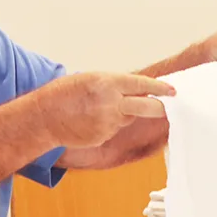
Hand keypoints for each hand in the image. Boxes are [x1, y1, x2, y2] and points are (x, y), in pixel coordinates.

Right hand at [35, 72, 175, 147]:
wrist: (43, 118)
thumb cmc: (61, 95)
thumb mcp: (88, 79)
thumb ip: (113, 85)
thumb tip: (135, 89)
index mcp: (107, 82)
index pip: (143, 85)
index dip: (161, 88)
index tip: (173, 91)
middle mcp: (111, 102)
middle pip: (148, 107)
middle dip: (159, 107)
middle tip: (166, 106)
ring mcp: (108, 122)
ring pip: (129, 118)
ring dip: (125, 114)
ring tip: (100, 109)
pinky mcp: (103, 136)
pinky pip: (114, 129)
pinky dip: (109, 125)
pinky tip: (91, 120)